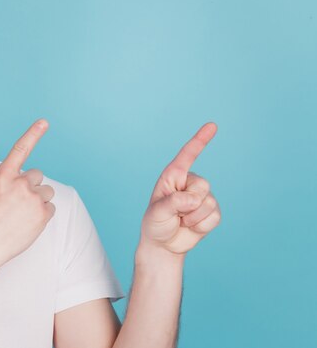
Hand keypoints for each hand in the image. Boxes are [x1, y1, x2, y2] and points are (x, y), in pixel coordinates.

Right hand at [0, 119, 55, 267]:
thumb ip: (7, 180)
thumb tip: (24, 179)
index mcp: (3, 176)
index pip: (20, 149)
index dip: (33, 134)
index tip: (44, 122)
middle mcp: (19, 183)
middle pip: (37, 176)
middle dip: (32, 187)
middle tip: (19, 203)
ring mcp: (32, 197)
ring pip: (46, 192)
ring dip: (39, 201)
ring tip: (23, 215)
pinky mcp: (43, 212)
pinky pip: (50, 208)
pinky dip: (43, 215)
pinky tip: (28, 223)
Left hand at [139, 122, 220, 255]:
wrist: (163, 244)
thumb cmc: (155, 223)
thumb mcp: (157, 212)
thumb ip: (174, 202)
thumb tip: (194, 198)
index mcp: (173, 176)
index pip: (187, 155)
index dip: (200, 140)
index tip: (212, 125)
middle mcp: (189, 183)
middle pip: (202, 185)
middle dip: (189, 204)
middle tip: (175, 214)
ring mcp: (201, 197)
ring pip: (208, 203)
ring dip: (193, 218)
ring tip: (181, 221)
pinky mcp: (211, 211)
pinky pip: (214, 217)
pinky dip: (201, 226)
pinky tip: (191, 227)